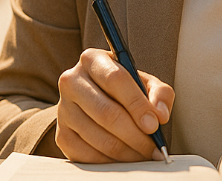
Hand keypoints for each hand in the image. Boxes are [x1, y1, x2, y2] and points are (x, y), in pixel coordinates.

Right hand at [54, 48, 173, 162]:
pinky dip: (111, 162)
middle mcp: (72, 81)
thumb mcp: (145, 82)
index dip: (137, 105)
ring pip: (99, 137)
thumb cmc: (124, 90)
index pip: (115, 80)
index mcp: (93, 60)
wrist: (97, 100)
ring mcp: (63, 110)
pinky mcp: (62, 135)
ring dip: (127, 152)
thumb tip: (160, 115)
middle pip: (106, 112)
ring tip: (144, 155)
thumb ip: (159, 93)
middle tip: (153, 148)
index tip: (154, 125)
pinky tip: (125, 158)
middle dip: (135, 135)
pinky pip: (88, 155)